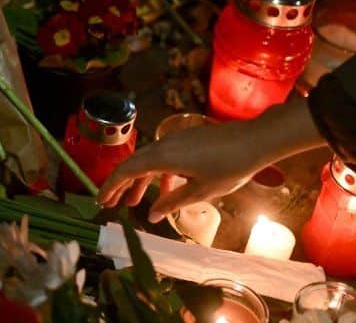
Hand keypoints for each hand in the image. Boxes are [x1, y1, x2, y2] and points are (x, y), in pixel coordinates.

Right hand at [97, 120, 262, 222]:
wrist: (254, 140)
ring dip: (139, 182)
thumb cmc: (229, 167)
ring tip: (134, 203)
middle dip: (121, 185)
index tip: (100, 201)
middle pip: (133, 165)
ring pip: (148, 162)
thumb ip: (173, 202)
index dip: (111, 186)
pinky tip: (165, 191)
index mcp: (162, 157)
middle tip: (110, 204)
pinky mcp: (185, 140)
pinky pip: (162, 158)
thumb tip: (152, 215)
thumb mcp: (200, 191)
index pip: (127, 171)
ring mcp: (174, 141)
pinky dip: (157, 175)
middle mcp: (163, 145)